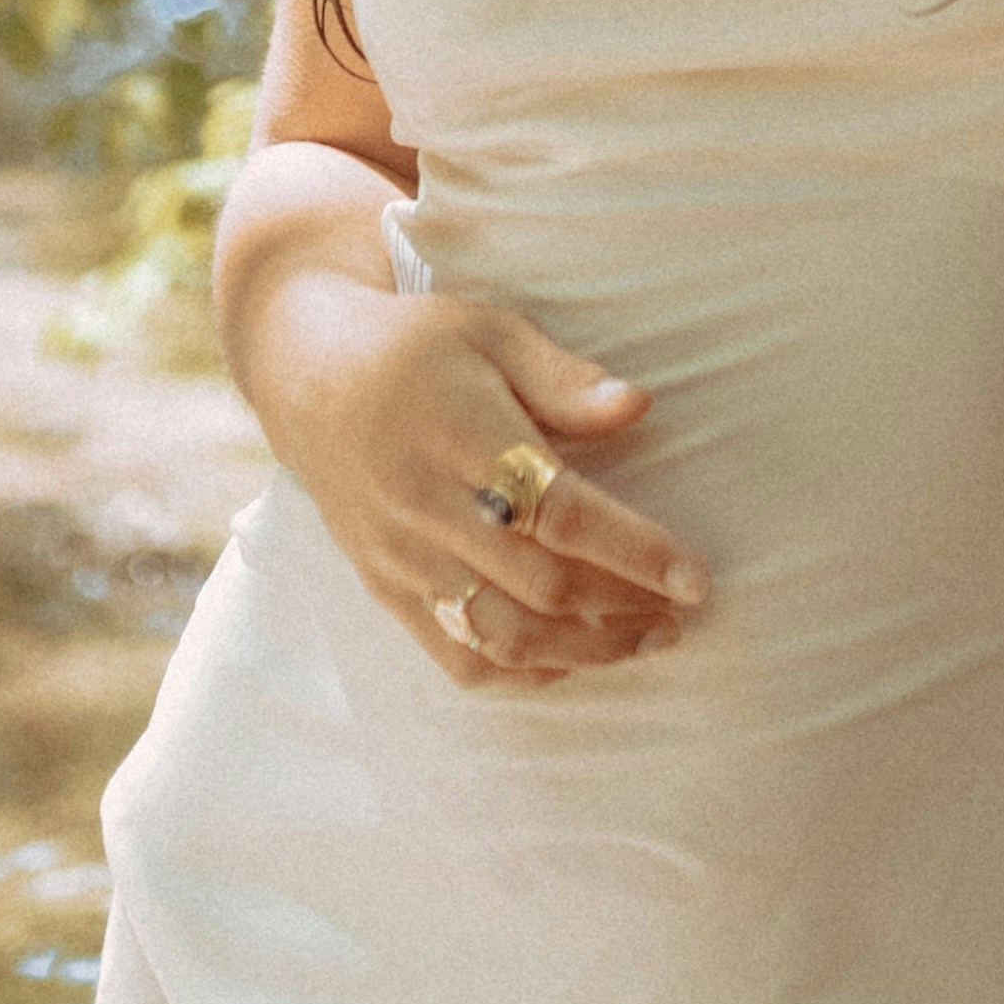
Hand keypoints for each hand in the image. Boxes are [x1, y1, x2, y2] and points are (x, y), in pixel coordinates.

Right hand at [253, 277, 709, 691]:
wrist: (307, 377)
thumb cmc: (414, 347)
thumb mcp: (489, 331)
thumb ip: (562, 377)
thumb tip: (638, 406)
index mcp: (461, 435)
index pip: (561, 511)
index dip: (635, 551)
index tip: (696, 578)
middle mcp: (427, 506)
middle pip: (540, 584)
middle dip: (623, 609)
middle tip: (682, 612)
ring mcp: (401, 558)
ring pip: (503, 634)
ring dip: (584, 651)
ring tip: (642, 640)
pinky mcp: (384, 589)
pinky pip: (456, 655)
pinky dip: (518, 672)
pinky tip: (567, 658)